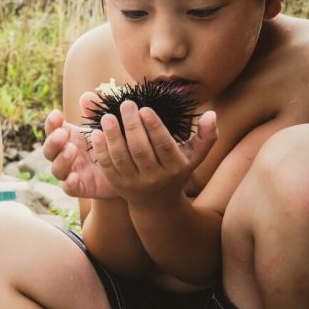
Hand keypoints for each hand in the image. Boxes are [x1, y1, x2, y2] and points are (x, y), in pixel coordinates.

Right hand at [41, 98, 117, 199]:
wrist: (129, 168)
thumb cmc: (112, 142)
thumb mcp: (105, 126)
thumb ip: (95, 113)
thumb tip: (86, 96)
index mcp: (68, 137)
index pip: (52, 129)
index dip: (51, 123)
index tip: (56, 114)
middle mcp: (65, 155)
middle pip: (48, 150)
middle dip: (52, 142)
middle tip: (62, 134)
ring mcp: (71, 172)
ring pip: (56, 169)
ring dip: (61, 160)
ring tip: (73, 150)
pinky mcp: (81, 187)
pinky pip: (69, 188)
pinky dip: (69, 184)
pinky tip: (75, 177)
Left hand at [89, 96, 217, 206]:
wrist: (157, 203)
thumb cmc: (176, 170)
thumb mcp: (194, 157)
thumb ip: (206, 136)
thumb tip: (212, 114)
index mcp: (175, 167)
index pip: (163, 146)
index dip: (154, 127)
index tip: (144, 108)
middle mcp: (154, 177)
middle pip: (140, 150)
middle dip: (132, 126)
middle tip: (126, 104)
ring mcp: (134, 182)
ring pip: (121, 157)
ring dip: (113, 136)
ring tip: (108, 116)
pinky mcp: (117, 184)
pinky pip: (108, 166)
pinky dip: (101, 149)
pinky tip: (96, 132)